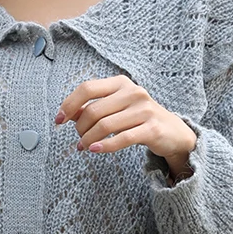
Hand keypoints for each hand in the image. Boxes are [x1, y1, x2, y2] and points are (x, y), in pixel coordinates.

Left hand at [55, 75, 197, 181]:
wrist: (174, 132)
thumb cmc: (140, 119)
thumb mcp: (117, 108)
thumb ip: (94, 108)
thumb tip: (67, 113)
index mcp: (121, 83)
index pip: (87, 88)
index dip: (69, 104)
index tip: (58, 120)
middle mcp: (133, 92)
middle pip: (93, 110)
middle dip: (80, 128)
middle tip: (79, 139)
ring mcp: (144, 110)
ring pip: (105, 125)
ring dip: (89, 139)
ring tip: (84, 147)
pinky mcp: (151, 129)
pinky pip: (122, 138)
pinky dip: (105, 145)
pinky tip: (95, 150)